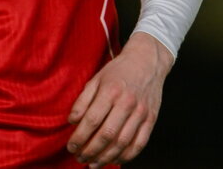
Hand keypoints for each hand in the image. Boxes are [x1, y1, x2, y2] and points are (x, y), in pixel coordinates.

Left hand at [66, 32, 173, 166]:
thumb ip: (83, 100)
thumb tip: (72, 121)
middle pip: (107, 134)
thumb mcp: (96, 79)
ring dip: (106, 157)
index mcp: (110, 91)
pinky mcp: (151, 120)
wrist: (147, 63)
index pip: (92, 120)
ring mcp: (141, 113)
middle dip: (90, 150)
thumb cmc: (118, 71)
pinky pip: (139, 144)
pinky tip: (114, 160)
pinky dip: (126, 156)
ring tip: (93, 163)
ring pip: (123, 143)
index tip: (71, 146)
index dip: (80, 136)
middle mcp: (127, 104)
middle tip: (79, 157)